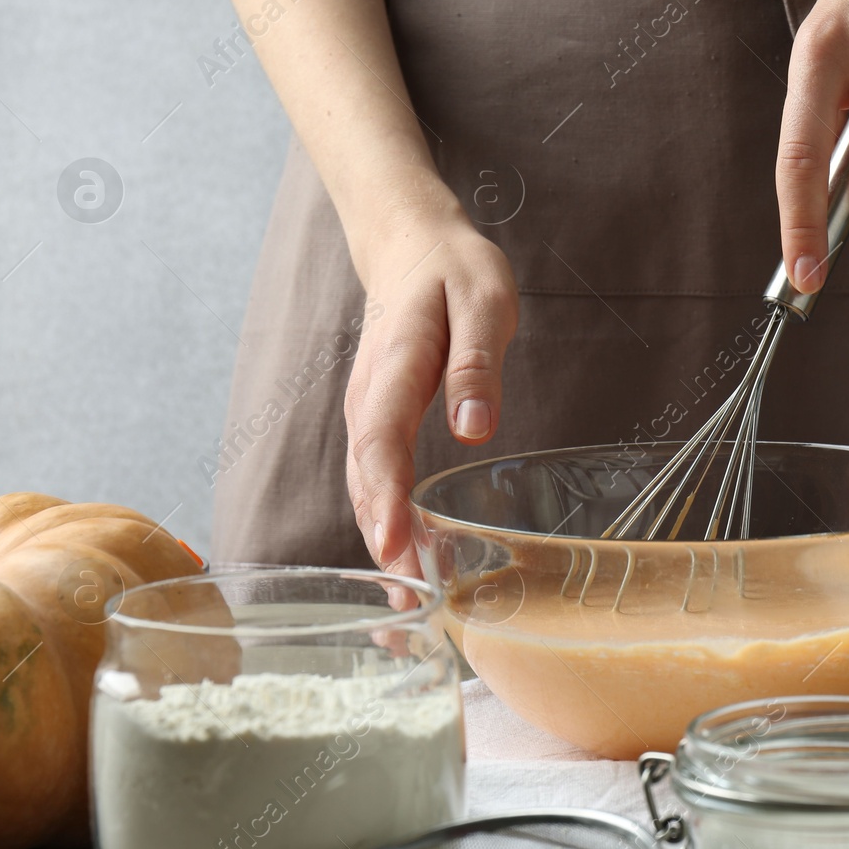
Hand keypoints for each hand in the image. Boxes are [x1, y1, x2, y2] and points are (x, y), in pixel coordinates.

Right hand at [344, 192, 518, 576]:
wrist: (409, 244)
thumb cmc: (454, 271)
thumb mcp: (485, 300)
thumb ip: (478, 362)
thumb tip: (474, 429)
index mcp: (396, 363)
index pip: (381, 440)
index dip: (386, 498)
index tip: (398, 547)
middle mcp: (369, 395)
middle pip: (365, 476)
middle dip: (384, 540)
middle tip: (409, 604)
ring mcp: (367, 408)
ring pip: (363, 482)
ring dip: (382, 539)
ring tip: (407, 603)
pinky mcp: (376, 419)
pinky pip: (372, 474)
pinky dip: (383, 518)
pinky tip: (406, 557)